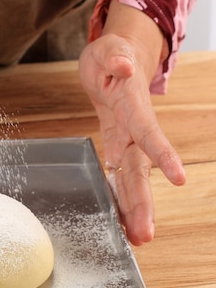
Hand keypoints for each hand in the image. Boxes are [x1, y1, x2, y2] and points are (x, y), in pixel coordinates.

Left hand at [79, 1, 185, 244]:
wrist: (113, 60)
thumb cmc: (111, 54)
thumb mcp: (108, 49)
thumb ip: (114, 57)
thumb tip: (124, 66)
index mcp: (132, 106)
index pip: (148, 133)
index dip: (162, 155)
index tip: (180, 178)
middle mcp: (132, 129)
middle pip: (140, 169)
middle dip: (144, 202)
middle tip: (145, 234)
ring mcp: (125, 139)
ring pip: (132, 178)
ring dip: (134, 208)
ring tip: (139, 238)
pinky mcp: (114, 144)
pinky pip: (117, 175)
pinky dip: (119, 196)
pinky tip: (122, 221)